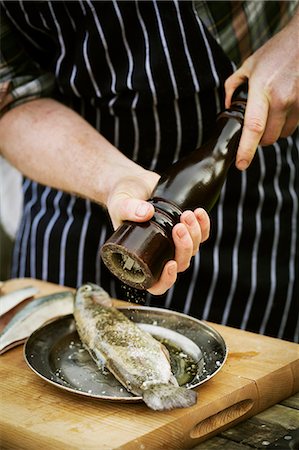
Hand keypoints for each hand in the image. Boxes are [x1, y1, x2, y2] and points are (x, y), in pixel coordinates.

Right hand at [106, 172, 209, 294]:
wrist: (133, 181)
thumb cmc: (121, 196)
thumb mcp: (118, 203)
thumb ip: (128, 208)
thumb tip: (146, 213)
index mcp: (141, 258)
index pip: (156, 284)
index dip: (166, 280)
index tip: (171, 263)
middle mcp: (159, 254)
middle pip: (180, 265)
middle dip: (184, 247)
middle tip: (178, 226)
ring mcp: (174, 243)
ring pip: (192, 250)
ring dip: (194, 235)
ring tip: (187, 214)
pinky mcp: (186, 228)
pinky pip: (202, 234)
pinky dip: (203, 225)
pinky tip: (199, 212)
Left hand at [225, 10, 298, 169]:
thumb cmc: (276, 51)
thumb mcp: (249, 65)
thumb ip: (233, 86)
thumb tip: (227, 106)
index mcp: (262, 89)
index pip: (254, 127)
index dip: (246, 149)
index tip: (241, 164)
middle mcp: (282, 99)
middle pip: (268, 139)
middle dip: (259, 141)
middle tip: (253, 131)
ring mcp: (297, 103)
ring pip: (282, 135)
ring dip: (273, 132)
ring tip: (269, 114)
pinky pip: (293, 126)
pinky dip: (285, 125)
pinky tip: (281, 110)